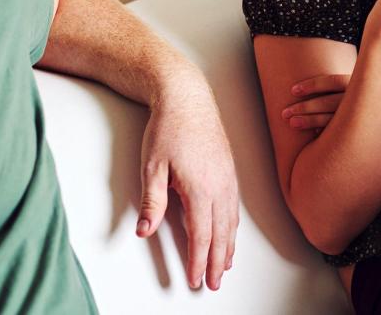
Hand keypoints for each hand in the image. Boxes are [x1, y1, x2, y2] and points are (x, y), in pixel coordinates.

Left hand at [137, 82, 239, 290]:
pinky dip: (233, 225)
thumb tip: (145, 229)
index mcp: (200, 188)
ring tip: (226, 265)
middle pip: (221, 233)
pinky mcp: (230, 169)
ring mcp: (228, 176)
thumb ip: (152, 200)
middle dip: (217, 262)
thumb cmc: (168, 128)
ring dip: (229, 246)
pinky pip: (235, 205)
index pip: (201, 235)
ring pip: (232, 221)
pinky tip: (230, 231)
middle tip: (213, 283)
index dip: (199, 261)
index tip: (196, 279)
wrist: (187, 96)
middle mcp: (219, 185)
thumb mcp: (152, 165)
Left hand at [282, 74, 380, 147]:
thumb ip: (371, 97)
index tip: (294, 89)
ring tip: (290, 122)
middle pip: (328, 99)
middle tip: (284, 111)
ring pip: (335, 116)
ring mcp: (375, 115)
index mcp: (370, 85)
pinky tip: (315, 145)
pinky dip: (332, 139)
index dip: (313, 85)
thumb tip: (353, 102)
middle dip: (304, 104)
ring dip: (310, 119)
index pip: (335, 82)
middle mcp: (369, 97)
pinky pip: (351, 137)